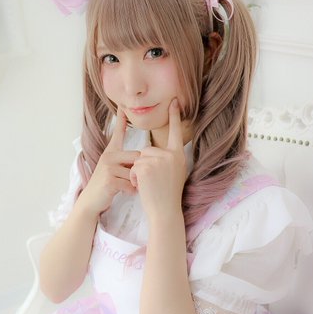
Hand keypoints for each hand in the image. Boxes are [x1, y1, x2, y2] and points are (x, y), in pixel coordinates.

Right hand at [78, 107, 139, 217]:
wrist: (91, 201)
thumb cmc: (106, 185)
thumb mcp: (113, 169)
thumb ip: (125, 161)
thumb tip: (140, 157)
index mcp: (110, 152)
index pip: (118, 133)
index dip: (120, 119)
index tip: (123, 105)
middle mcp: (108, 156)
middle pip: (136, 157)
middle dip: (138, 170)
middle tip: (129, 179)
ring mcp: (108, 167)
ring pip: (134, 172)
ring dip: (134, 183)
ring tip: (124, 187)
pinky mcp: (110, 180)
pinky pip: (130, 184)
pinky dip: (130, 191)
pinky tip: (122, 192)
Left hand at [130, 99, 186, 222]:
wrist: (165, 211)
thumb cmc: (168, 196)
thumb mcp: (174, 173)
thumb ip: (167, 160)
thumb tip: (153, 152)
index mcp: (178, 156)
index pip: (176, 132)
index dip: (174, 117)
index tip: (173, 101)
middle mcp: (171, 155)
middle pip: (147, 150)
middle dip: (143, 165)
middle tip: (153, 182)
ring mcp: (159, 160)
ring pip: (139, 158)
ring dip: (137, 172)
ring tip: (149, 185)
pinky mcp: (147, 166)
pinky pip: (134, 166)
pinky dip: (133, 177)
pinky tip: (143, 187)